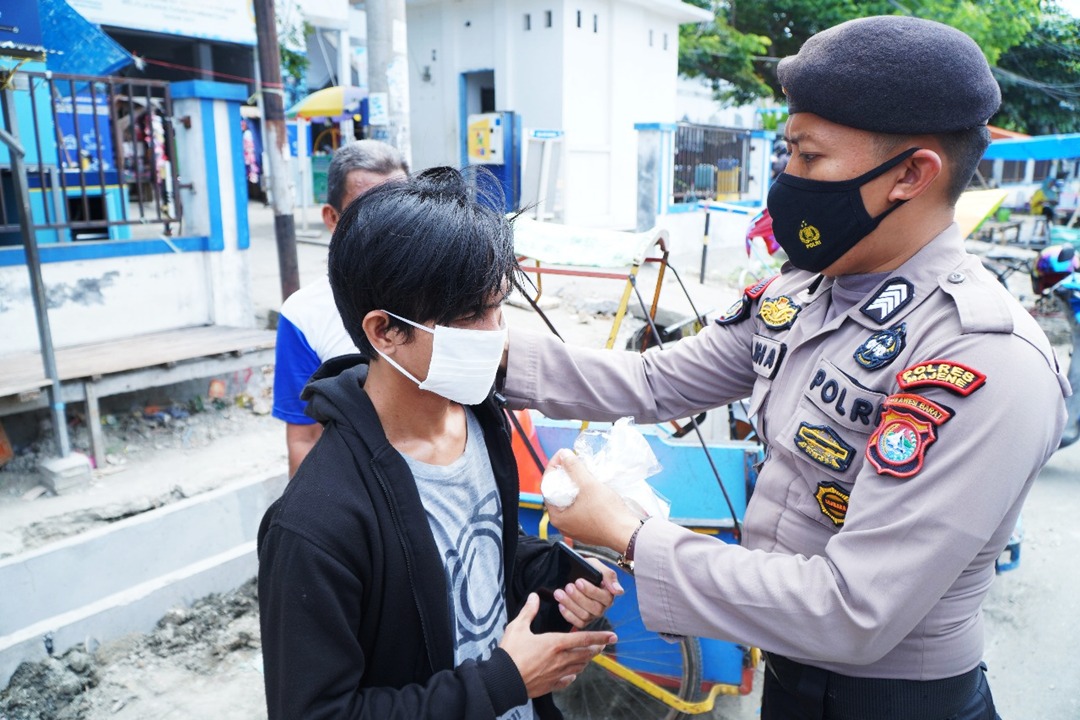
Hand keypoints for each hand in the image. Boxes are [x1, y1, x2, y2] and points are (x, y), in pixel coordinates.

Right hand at [500, 593, 617, 697]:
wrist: (503, 680)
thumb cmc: (510, 653)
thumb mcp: (517, 627)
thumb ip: (528, 611)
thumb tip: (534, 596)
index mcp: (555, 643)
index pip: (584, 638)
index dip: (600, 637)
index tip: (612, 636)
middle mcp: (560, 659)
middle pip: (585, 654)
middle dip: (596, 649)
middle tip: (603, 645)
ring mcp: (556, 674)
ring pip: (578, 667)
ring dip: (586, 661)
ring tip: (589, 656)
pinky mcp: (550, 685)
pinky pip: (566, 680)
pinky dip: (572, 676)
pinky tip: (572, 674)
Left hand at [545, 450, 642, 553]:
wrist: (628, 534)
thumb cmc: (606, 512)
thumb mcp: (588, 485)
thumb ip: (574, 468)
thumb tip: (564, 455)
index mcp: (557, 518)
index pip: (547, 487)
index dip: (553, 468)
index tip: (562, 456)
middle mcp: (564, 526)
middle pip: (558, 495)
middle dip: (564, 477)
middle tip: (571, 463)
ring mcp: (576, 529)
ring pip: (570, 502)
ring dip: (574, 487)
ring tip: (582, 473)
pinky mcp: (589, 530)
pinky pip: (580, 510)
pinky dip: (583, 498)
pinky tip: (591, 489)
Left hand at [554, 557, 621, 628]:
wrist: (574, 572)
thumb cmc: (588, 569)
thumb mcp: (597, 566)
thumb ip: (609, 576)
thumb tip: (619, 591)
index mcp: (609, 594)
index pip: (604, 597)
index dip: (590, 590)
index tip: (578, 581)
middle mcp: (603, 607)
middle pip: (594, 608)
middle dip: (578, 597)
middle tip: (568, 587)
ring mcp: (593, 615)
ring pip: (585, 615)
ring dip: (570, 604)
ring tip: (559, 593)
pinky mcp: (583, 621)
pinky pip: (578, 623)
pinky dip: (568, 615)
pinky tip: (561, 604)